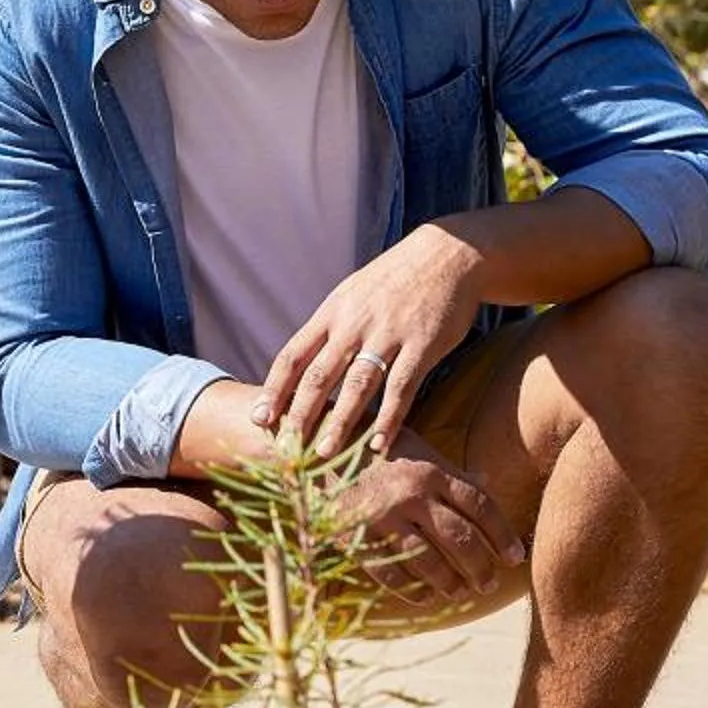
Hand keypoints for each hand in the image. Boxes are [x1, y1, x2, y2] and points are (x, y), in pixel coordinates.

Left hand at [257, 224, 487, 458]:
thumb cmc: (393, 281)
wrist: (448, 254)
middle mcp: (354, 324)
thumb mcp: (351, 294)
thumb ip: (328, 329)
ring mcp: (389, 334)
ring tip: (325, 453)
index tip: (259, 419)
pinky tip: (378, 443)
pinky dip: (389, 418)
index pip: (293, 356)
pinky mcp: (423, 345)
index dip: (274, 390)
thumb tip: (299, 368)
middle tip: (286, 447)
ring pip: (357, 385)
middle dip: (300, 414)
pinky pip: (402, 387)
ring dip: (340, 422)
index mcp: (332, 312)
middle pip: (319, 375)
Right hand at [335, 434, 526, 612]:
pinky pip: (391, 573)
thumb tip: (487, 486)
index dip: (502, 535)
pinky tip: (426, 597)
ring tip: (461, 591)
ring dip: (450, 583)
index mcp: (432, 471)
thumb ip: (452, 473)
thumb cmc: (378, 454)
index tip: (515, 557)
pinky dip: (412, 590)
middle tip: (489, 583)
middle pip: (460, 538)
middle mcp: (411, 494)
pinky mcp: (357, 537)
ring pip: (428, 561)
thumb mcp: (418, 453)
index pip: (480, 506)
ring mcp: (383, 517)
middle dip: (481, 566)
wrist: (318, 452)